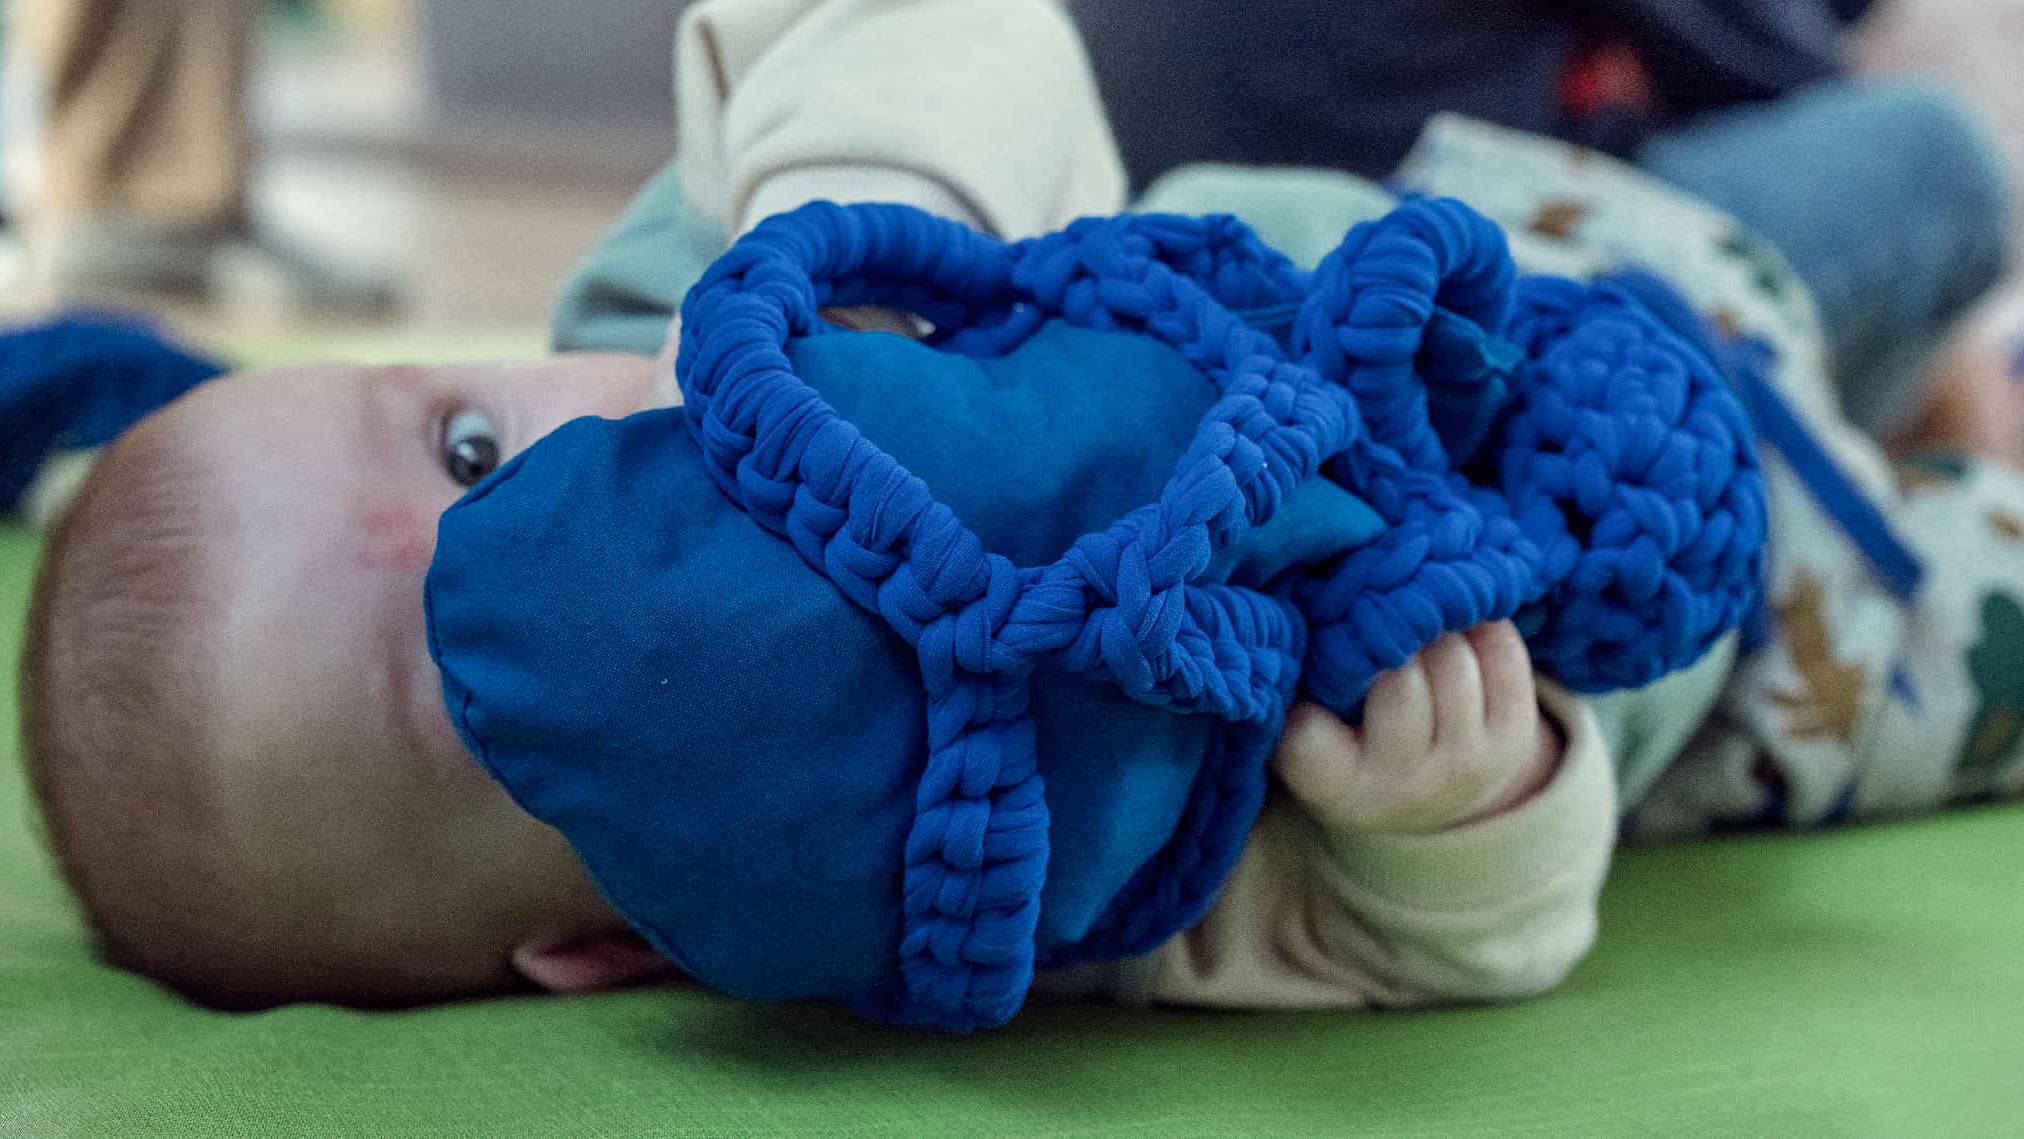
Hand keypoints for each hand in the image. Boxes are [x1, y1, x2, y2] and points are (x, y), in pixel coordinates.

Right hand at [1274, 622, 1559, 833]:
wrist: (1428, 794)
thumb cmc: (1347, 740)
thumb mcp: (1310, 729)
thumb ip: (1300, 682)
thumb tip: (1318, 603)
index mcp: (1334, 783)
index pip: (1306, 735)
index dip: (1302, 692)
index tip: (1306, 661)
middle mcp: (1402, 783)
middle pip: (1399, 680)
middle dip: (1388, 633)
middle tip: (1376, 610)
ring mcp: (1465, 764)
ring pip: (1453, 659)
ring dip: (1434, 623)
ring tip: (1416, 614)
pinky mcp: (1513, 740)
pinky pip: (1501, 653)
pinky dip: (1479, 625)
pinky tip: (1458, 625)